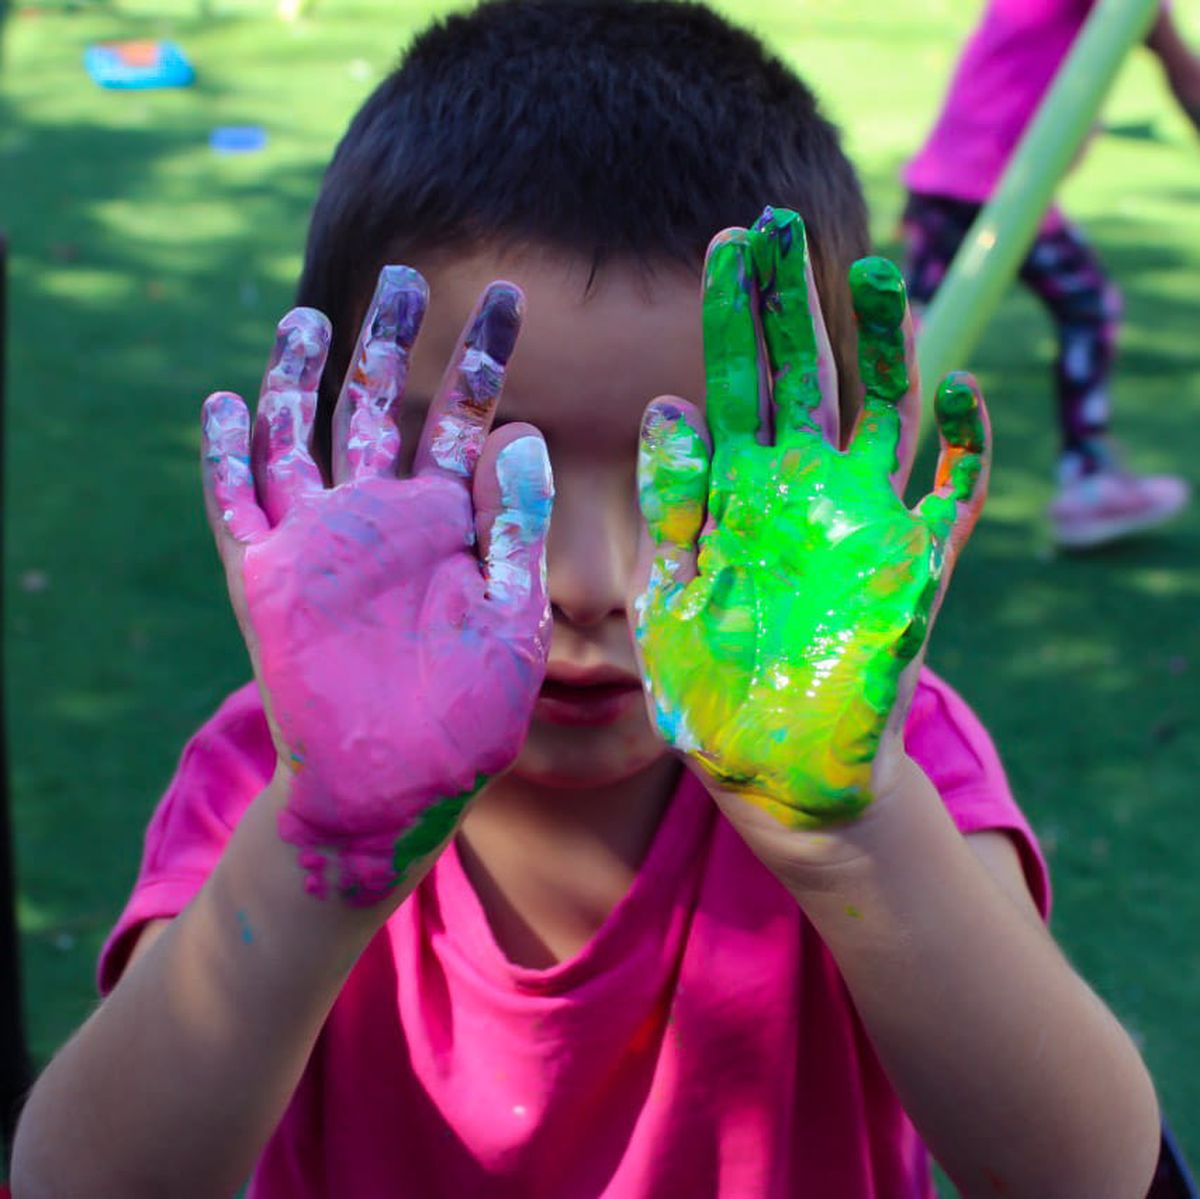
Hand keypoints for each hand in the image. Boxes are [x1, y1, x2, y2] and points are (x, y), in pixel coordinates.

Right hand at [200, 267, 552, 902]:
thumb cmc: (470, 715)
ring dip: (299, 378)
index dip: (483, 355)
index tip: (509, 295)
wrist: (401, 788)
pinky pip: (234, 503)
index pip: (465, 417)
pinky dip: (224, 455)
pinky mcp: (262, 579)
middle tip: (403, 275)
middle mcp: (380, 518)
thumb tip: (524, 430)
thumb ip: (515, 528)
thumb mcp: (513, 618)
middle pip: (377, 405)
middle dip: (388, 340)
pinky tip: (223, 403)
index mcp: (446, 523)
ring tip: (311, 318)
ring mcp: (317, 544)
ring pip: (299, 437)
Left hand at [631, 207, 987, 834]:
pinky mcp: (917, 572)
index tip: (729, 244)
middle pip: (806, 376)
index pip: (735, 385)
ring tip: (875, 270)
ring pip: (882, 414)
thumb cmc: (709, 696)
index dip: (733, 316)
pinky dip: (964, 447)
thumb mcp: (667, 602)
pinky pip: (954, 497)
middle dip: (794, 301)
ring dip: (886, 345)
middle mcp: (801, 495)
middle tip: (784, 221)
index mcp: (735, 498)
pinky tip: (958, 391)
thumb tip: (664, 406)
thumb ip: (671, 510)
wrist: (772, 775)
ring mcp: (863, 526)